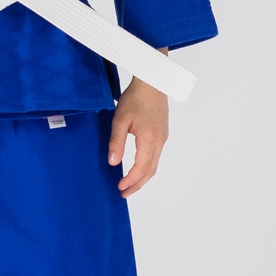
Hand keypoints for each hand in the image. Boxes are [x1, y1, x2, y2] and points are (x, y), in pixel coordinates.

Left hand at [107, 73, 168, 194]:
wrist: (152, 82)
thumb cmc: (136, 98)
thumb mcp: (120, 120)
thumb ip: (116, 142)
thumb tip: (112, 162)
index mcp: (149, 140)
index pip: (141, 168)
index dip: (131, 180)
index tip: (120, 187)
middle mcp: (159, 142)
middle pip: (150, 171)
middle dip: (137, 184)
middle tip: (124, 193)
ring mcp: (163, 138)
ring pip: (154, 164)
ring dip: (143, 177)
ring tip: (130, 184)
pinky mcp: (162, 133)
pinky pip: (156, 156)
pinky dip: (147, 167)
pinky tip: (138, 167)